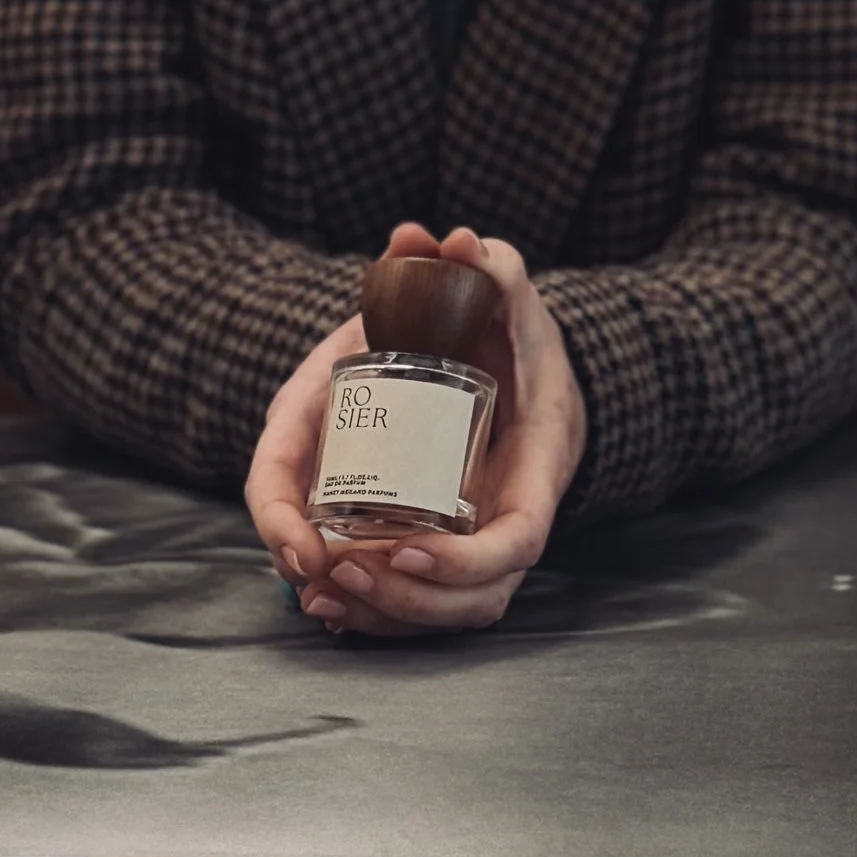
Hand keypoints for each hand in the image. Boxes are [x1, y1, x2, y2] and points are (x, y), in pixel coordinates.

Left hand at [245, 222, 588, 636]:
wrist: (527, 371)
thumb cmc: (519, 339)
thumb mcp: (513, 298)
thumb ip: (494, 268)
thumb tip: (455, 242)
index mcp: (538, 466)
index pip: (517, 542)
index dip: (462, 561)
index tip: (403, 544)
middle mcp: (513, 516)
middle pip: (474, 599)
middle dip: (404, 597)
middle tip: (338, 567)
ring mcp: (480, 541)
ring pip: (442, 613)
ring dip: (381, 613)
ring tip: (320, 589)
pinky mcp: (445, 548)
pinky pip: (418, 604)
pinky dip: (371, 614)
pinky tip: (318, 599)